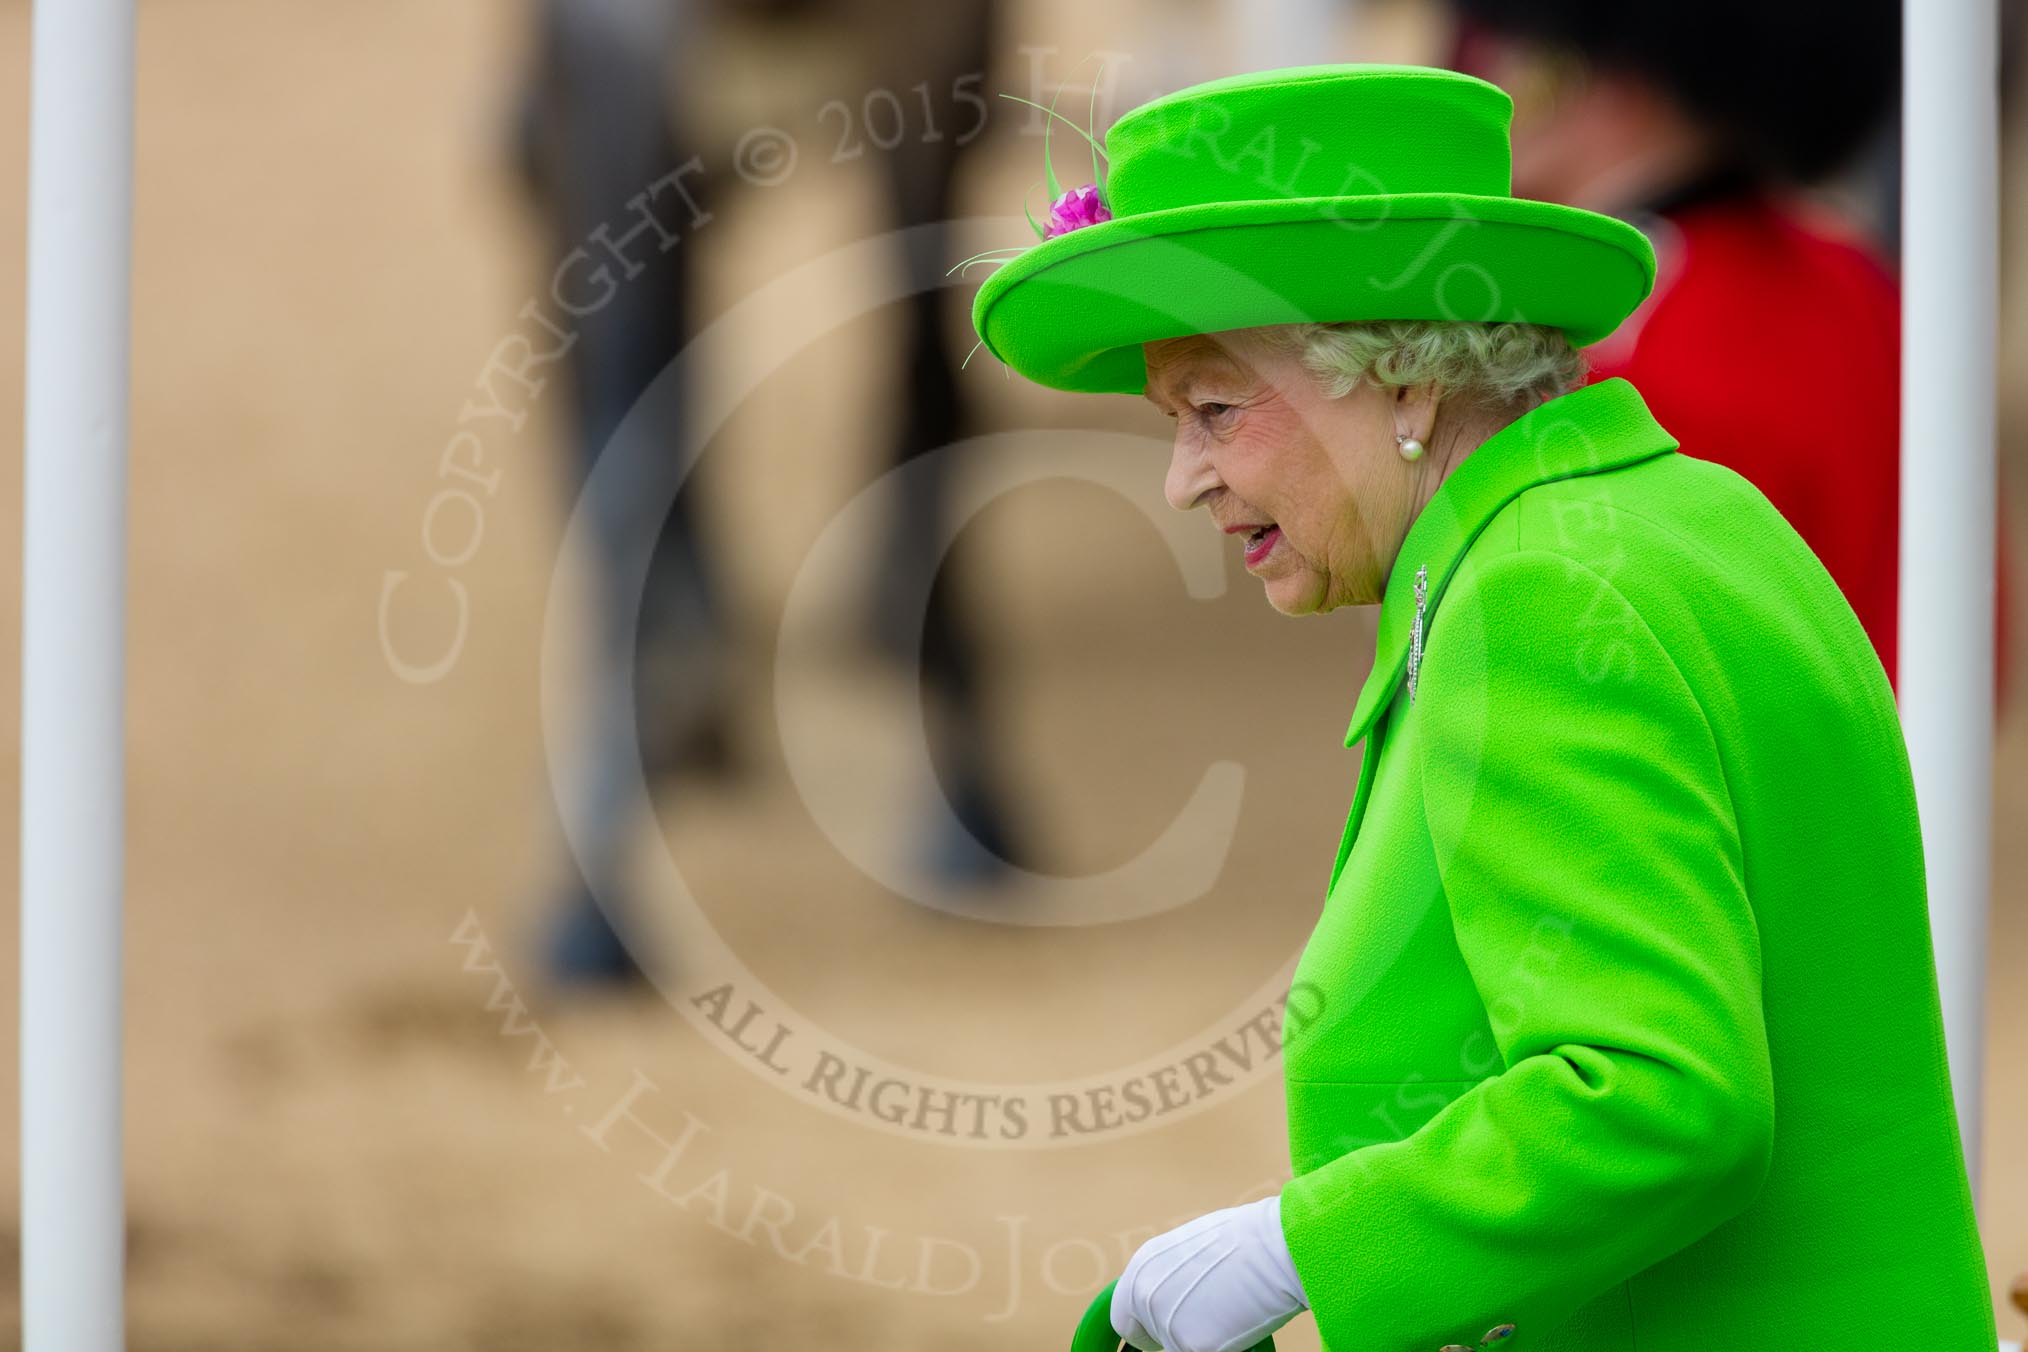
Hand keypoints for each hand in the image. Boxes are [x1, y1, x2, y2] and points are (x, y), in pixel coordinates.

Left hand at [1111, 1194, 1308, 1351]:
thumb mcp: (1192, 1249)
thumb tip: (1175, 1301)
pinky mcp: (1189, 1345)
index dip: (1145, 1329)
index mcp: (1141, 1267)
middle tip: (1208, 1321)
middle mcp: (1144, 1294)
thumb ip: (1172, 1277)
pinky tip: (1238, 1323)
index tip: (1160, 1336)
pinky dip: (1221, 1348)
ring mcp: (1164, 1322)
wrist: (1276, 1247)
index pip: (1125, 1319)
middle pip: (1150, 1339)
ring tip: (1230, 1309)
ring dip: (1202, 1339)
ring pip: (1179, 1348)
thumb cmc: (1247, 1243)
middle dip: (1175, 1335)